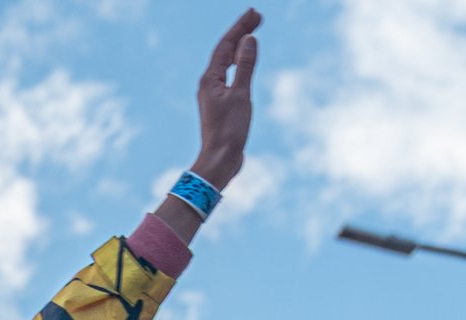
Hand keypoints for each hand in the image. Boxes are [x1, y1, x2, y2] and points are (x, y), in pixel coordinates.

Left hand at [191, 9, 259, 190]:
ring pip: (226, 62)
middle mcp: (208, 83)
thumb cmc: (229, 131)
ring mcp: (213, 94)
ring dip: (239, 46)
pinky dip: (239, 63)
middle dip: (240, 32)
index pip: (226, 45)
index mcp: (210, 79)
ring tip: (251, 32)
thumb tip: (248, 40)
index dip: (240, 27)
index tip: (254, 13)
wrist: (220, 160)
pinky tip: (244, 62)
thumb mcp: (241, 95)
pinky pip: (229, 75)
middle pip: (225, 51)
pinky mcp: (220, 104)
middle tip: (257, 16)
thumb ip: (245, 66)